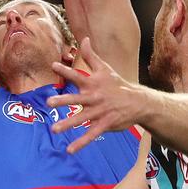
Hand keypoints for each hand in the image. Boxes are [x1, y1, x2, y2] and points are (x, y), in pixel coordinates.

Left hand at [47, 38, 143, 153]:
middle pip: (77, 99)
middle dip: (63, 100)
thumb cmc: (117, 84)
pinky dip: (81, 143)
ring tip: (54, 129)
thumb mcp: (104, 68)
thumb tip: (84, 38)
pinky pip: (91, 134)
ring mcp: (100, 111)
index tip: (54, 65)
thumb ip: (90, 55)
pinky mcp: (105, 124)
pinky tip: (70, 150)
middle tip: (49, 102)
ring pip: (82, 118)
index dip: (66, 70)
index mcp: (93, 83)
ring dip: (68, 124)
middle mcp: (94, 97)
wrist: (138, 101)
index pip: (77, 75)